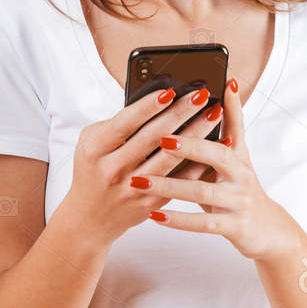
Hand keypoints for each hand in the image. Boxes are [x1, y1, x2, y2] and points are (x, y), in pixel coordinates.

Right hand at [52, 85, 221, 250]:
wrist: (90, 217)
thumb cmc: (92, 170)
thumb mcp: (91, 143)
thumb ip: (117, 124)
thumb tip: (154, 102)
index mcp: (95, 150)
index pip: (125, 122)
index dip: (149, 106)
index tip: (170, 91)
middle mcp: (113, 169)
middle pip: (153, 137)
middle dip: (180, 113)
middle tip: (201, 95)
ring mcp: (133, 188)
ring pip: (171, 157)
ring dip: (196, 133)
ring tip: (213, 114)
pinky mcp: (151, 202)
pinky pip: (180, 179)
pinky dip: (199, 161)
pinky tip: (216, 146)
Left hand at [140, 78, 302, 260]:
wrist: (268, 230)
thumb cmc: (238, 189)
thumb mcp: (234, 161)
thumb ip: (216, 137)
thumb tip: (207, 102)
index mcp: (238, 155)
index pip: (235, 124)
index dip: (231, 105)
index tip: (218, 85)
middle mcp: (241, 174)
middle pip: (217, 155)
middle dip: (190, 145)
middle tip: (162, 138)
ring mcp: (238, 200)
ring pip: (202, 190)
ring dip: (168, 186)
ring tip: (140, 181)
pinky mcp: (233, 225)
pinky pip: (202, 223)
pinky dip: (177, 219)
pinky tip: (155, 216)